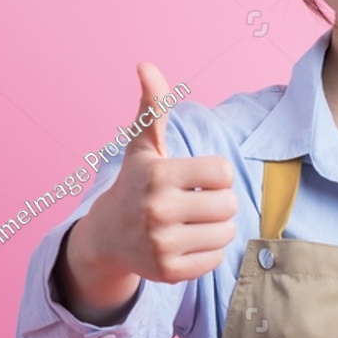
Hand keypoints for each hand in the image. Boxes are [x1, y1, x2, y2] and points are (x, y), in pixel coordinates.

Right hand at [64, 63, 237, 314]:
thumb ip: (152, 107)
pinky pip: (216, 259)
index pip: (223, 171)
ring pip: (227, 232)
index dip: (213, 174)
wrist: (107, 237)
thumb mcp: (143, 146)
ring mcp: (162, 245)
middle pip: (229, 204)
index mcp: (158, 176)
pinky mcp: (169, 272)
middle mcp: (158, 211)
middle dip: (217, 201)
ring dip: (215, 227)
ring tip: (190, 223)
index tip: (193, 178)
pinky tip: (184, 243)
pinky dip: (207, 252)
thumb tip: (145, 65)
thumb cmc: (136, 184)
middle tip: (192, 203)